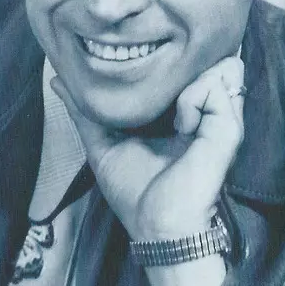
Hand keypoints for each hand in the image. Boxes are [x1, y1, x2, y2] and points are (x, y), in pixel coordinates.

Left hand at [50, 55, 244, 241]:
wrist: (157, 227)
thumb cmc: (135, 192)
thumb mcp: (102, 142)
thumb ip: (83, 111)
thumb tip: (57, 80)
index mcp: (182, 113)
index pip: (187, 68)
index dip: (172, 59)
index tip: (147, 60)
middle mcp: (204, 111)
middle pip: (209, 61)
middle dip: (184, 61)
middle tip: (159, 82)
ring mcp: (219, 118)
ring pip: (217, 67)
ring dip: (187, 79)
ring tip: (174, 114)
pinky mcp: (227, 128)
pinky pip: (214, 87)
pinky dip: (193, 97)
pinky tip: (182, 124)